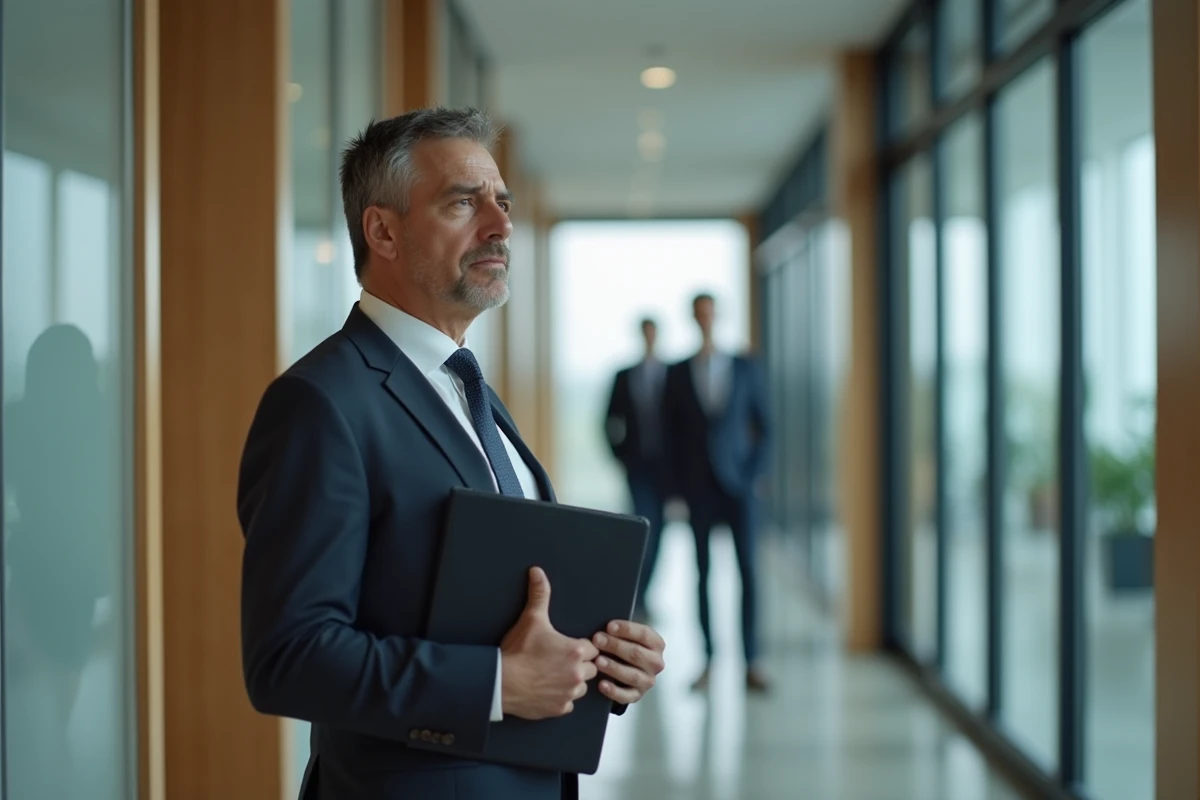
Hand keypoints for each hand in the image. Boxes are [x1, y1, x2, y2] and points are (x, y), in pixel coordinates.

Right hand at [500, 567, 599, 719]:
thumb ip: (539, 594)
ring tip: (554, 674)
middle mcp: (577, 674)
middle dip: (578, 664)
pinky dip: (561, 698)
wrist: (499, 682)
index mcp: (576, 651)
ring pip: (581, 687)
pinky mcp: (559, 709)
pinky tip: (547, 689)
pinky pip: (568, 703)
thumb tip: (538, 572)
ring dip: (572, 681)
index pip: (591, 648)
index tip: (566, 646)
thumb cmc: (517, 651)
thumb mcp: (531, 619)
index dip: (580, 646)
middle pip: (590, 667)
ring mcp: (569, 693)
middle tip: (559, 659)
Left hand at [591, 620, 665, 704]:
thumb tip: (603, 628)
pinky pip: (627, 696)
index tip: (609, 626)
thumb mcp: (627, 637)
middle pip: (637, 653)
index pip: (644, 634)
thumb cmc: (624, 646)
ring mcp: (648, 681)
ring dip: (614, 667)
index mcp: (656, 644)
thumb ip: (619, 631)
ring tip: (598, 661)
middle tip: (597, 640)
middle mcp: (656, 663)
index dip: (627, 629)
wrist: (627, 669)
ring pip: (632, 675)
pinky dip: (614, 691)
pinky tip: (602, 684)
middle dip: (615, 646)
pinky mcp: (637, 695)